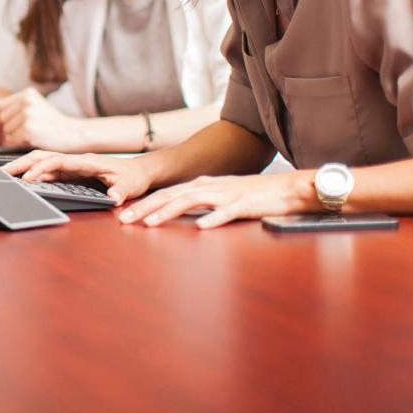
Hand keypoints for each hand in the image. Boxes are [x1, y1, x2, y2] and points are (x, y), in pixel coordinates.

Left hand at [0, 87, 83, 150]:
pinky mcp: (28, 130)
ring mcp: (27, 115)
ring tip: (34, 132)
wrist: (72, 134)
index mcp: (27, 93)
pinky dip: (20, 143)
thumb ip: (16, 108)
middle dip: (11, 127)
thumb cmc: (52, 124)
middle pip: (1, 119)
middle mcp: (26, 101)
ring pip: (6, 130)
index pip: (1, 107)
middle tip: (30, 128)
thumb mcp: (35, 107)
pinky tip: (35, 138)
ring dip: (16, 136)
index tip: (22, 122)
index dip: (9, 118)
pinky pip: (12, 140)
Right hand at [4, 150, 158, 204]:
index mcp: (86, 161)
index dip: (42, 168)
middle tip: (3, 172)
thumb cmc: (133, 177)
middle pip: (44, 157)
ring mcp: (73, 166)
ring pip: (43, 161)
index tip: (28, 178)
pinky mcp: (72, 172)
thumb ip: (119, 191)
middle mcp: (76, 161)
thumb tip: (112, 198)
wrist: (141, 171)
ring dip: (24, 166)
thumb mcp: (129, 186)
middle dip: (22, 163)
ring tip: (6, 175)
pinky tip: (23, 180)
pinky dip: (33, 173)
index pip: (58, 161)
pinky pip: (48, 170)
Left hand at [117, 171, 315, 228]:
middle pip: (170, 196)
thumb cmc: (255, 195)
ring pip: (191, 201)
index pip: (166, 194)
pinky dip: (212, 219)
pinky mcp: (245, 204)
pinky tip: (200, 227)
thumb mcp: (221, 196)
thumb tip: (179, 212)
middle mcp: (210, 187)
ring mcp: (226, 195)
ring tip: (149, 223)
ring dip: (168, 212)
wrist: (289, 188)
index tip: (123, 215)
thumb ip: (201, 201)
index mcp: (202, 185)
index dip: (143, 204)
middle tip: (124, 220)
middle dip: (145, 208)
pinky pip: (226, 213)